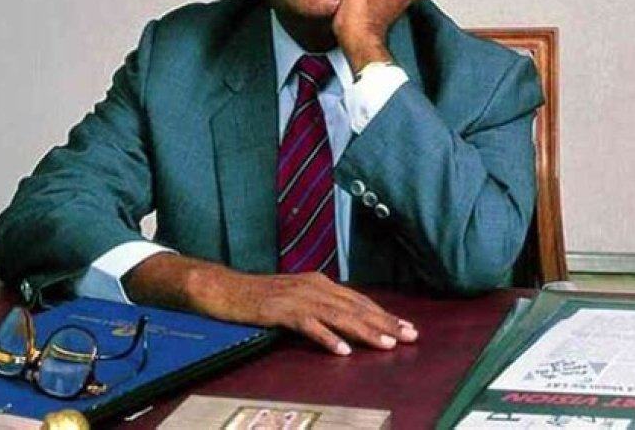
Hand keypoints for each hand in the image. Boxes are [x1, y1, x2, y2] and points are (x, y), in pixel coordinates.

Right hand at [124, 253, 417, 354]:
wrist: (225, 289)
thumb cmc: (261, 297)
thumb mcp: (296, 299)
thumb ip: (320, 308)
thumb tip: (347, 324)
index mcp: (320, 283)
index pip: (359, 300)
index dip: (384, 314)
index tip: (407, 328)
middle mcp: (314, 286)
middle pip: (355, 306)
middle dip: (384, 322)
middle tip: (410, 337)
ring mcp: (298, 297)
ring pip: (339, 315)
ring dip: (365, 331)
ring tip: (386, 344)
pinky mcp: (281, 310)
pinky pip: (308, 325)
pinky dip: (327, 338)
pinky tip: (342, 351)